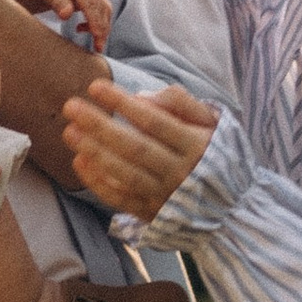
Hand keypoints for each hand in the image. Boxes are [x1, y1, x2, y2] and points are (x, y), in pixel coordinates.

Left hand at [5, 0, 112, 45]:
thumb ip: (59, 3)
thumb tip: (65, 15)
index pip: (91, 4)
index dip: (95, 20)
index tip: (96, 35)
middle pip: (102, 9)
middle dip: (103, 29)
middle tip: (98, 48)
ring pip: (105, 12)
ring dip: (102, 29)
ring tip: (95, 45)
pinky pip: (103, 13)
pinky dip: (97, 25)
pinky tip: (81, 29)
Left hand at [60, 75, 219, 217]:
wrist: (232, 208)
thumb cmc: (217, 155)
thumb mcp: (214, 123)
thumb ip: (182, 104)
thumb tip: (141, 98)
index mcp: (196, 146)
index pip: (154, 121)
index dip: (123, 103)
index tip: (96, 87)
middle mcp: (180, 172)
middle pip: (134, 147)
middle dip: (100, 126)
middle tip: (71, 106)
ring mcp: (165, 196)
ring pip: (124, 173)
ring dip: (94, 152)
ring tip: (69, 132)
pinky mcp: (152, 213)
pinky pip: (120, 198)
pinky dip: (98, 181)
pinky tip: (79, 161)